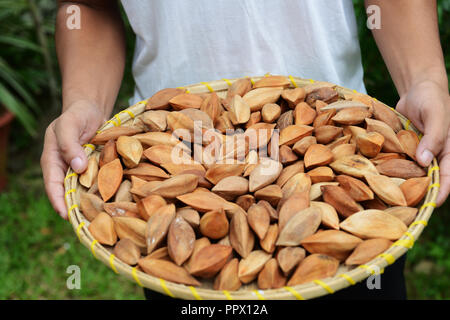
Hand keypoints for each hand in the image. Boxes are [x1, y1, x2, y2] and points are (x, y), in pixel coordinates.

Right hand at [40, 101, 104, 218]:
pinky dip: (103, 191)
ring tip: (101, 218)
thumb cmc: (77, 115)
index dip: (58, 201)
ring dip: (91, 203)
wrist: (91, 110)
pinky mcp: (95, 169)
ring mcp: (81, 170)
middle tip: (87, 223)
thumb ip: (70, 144)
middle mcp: (66, 169)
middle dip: (76, 208)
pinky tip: (113, 201)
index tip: (66, 214)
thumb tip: (78, 167)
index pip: (52, 185)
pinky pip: (98, 183)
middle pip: (68, 193)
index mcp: (53, 160)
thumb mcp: (69, 125)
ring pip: (84, 190)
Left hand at [396, 80, 449, 205]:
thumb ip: (433, 137)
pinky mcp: (403, 149)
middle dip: (417, 194)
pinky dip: (389, 169)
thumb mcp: (436, 115)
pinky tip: (375, 178)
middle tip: (401, 208)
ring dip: (401, 184)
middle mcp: (432, 156)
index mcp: (448, 152)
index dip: (440, 193)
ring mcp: (416, 153)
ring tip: (386, 198)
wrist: (417, 88)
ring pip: (410, 174)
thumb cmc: (432, 99)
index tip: (429, 206)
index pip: (447, 178)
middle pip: (427, 181)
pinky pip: (397, 162)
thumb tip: (424, 161)